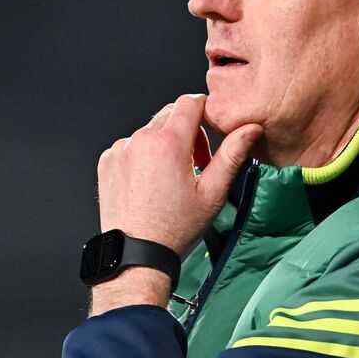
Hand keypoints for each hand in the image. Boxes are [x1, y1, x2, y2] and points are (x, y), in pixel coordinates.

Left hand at [90, 94, 261, 314]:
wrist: (137, 255)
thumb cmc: (174, 229)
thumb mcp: (213, 193)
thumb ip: (233, 154)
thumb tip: (250, 128)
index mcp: (168, 144)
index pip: (190, 102)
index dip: (205, 113)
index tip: (210, 133)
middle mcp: (140, 140)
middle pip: (169, 114)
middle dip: (186, 131)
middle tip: (195, 163)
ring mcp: (120, 150)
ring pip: (150, 131)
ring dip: (163, 144)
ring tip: (171, 178)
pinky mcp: (107, 162)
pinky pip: (130, 146)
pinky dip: (142, 156)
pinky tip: (150, 182)